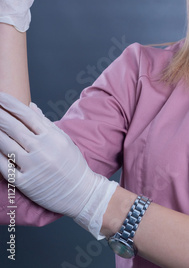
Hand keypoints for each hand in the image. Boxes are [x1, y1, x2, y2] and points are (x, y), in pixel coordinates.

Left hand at [0, 92, 117, 238]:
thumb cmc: (72, 164)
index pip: (27, 115)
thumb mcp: (63, 139)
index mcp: (52, 136)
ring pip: (6, 145)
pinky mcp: (25, 183)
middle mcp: (41, 149)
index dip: (11, 104)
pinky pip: (4, 167)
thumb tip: (30, 106)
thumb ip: (45, 122)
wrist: (80, 193)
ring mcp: (32, 166)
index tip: (0, 96)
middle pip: (14, 127)